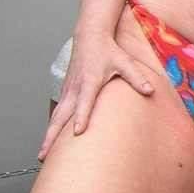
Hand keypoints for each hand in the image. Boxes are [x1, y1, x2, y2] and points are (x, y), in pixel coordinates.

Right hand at [38, 33, 155, 159]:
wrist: (89, 37)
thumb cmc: (108, 51)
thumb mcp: (125, 62)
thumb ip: (137, 78)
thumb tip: (151, 91)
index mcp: (90, 81)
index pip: (85, 102)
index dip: (82, 117)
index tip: (77, 132)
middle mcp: (75, 88)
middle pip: (61, 116)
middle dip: (52, 137)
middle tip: (44, 156)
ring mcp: (68, 91)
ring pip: (56, 117)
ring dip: (48, 135)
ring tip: (42, 155)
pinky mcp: (65, 92)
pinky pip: (57, 113)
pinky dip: (51, 127)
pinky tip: (49, 140)